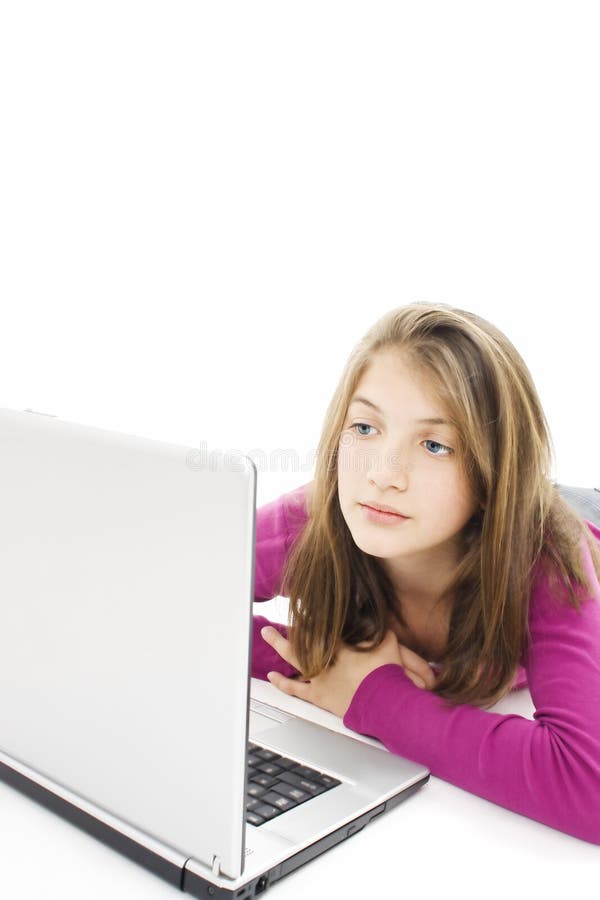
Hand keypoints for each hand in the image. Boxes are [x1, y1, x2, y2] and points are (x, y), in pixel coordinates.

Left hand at [260, 626, 436, 717]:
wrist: (384, 702)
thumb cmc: (385, 672)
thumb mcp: (386, 641)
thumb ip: (377, 628)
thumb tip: (375, 615)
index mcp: (338, 643)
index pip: (316, 626)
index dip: (305, 618)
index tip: (297, 609)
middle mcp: (323, 658)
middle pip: (297, 640)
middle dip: (282, 632)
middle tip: (268, 628)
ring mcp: (318, 677)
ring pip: (291, 659)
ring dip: (278, 646)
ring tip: (267, 636)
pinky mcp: (319, 696)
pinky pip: (296, 689)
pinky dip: (283, 683)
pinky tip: (273, 677)